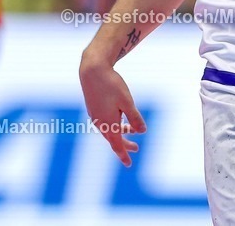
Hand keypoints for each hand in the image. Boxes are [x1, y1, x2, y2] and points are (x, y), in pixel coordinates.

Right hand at [79, 51, 146, 166]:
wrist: (92, 70)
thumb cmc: (111, 85)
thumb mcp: (127, 102)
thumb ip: (135, 118)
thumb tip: (142, 132)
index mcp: (108, 123)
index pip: (117, 145)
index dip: (124, 155)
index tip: (129, 164)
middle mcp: (99, 122)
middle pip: (113, 138)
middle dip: (124, 144)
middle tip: (136, 149)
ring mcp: (95, 115)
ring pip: (109, 129)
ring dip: (120, 132)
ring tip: (131, 130)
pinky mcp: (93, 107)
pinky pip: (105, 121)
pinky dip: (114, 124)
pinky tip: (119, 117)